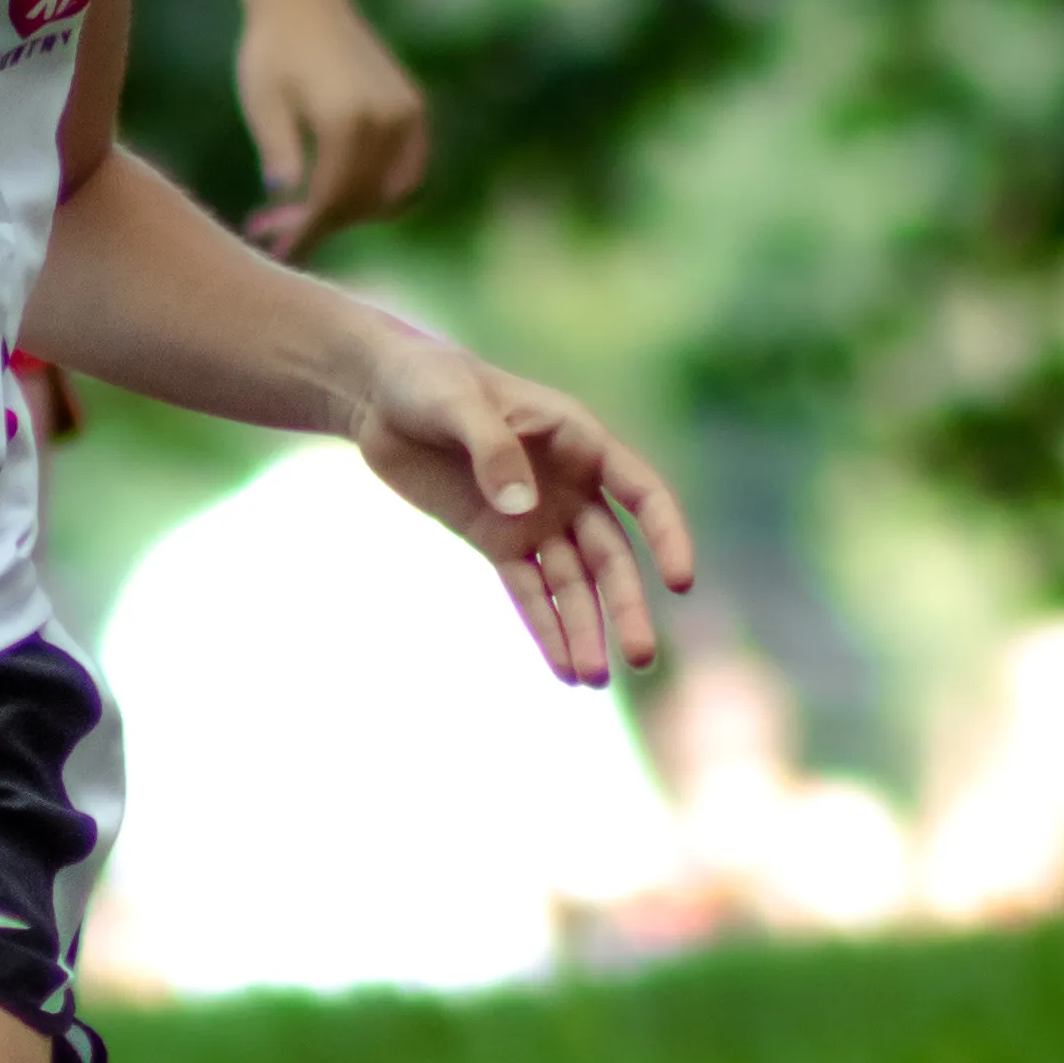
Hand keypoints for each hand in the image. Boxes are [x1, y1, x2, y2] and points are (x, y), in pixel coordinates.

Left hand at [233, 0, 431, 255]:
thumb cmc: (270, 50)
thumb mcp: (262, 103)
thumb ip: (278, 150)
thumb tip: (288, 195)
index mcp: (346, 121)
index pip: (331, 200)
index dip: (307, 233)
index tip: (281, 253)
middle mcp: (386, 118)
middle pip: (361, 201)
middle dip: (325, 226)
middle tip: (280, 235)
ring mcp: (406, 113)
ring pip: (389, 192)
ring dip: (353, 212)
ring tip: (306, 214)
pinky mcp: (412, 107)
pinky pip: (407, 171)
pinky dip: (381, 192)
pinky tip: (342, 194)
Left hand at [346, 335, 693, 684]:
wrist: (383, 399)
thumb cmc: (430, 383)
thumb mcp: (457, 404)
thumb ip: (492, 450)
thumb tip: (522, 507)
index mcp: (578, 441)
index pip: (642, 493)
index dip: (667, 536)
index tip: (680, 582)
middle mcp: (570, 487)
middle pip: (611, 556)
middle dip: (626, 606)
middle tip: (641, 658)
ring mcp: (536, 518)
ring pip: (574, 584)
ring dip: (586, 630)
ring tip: (594, 679)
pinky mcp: (499, 542)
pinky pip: (530, 592)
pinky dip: (547, 629)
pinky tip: (564, 671)